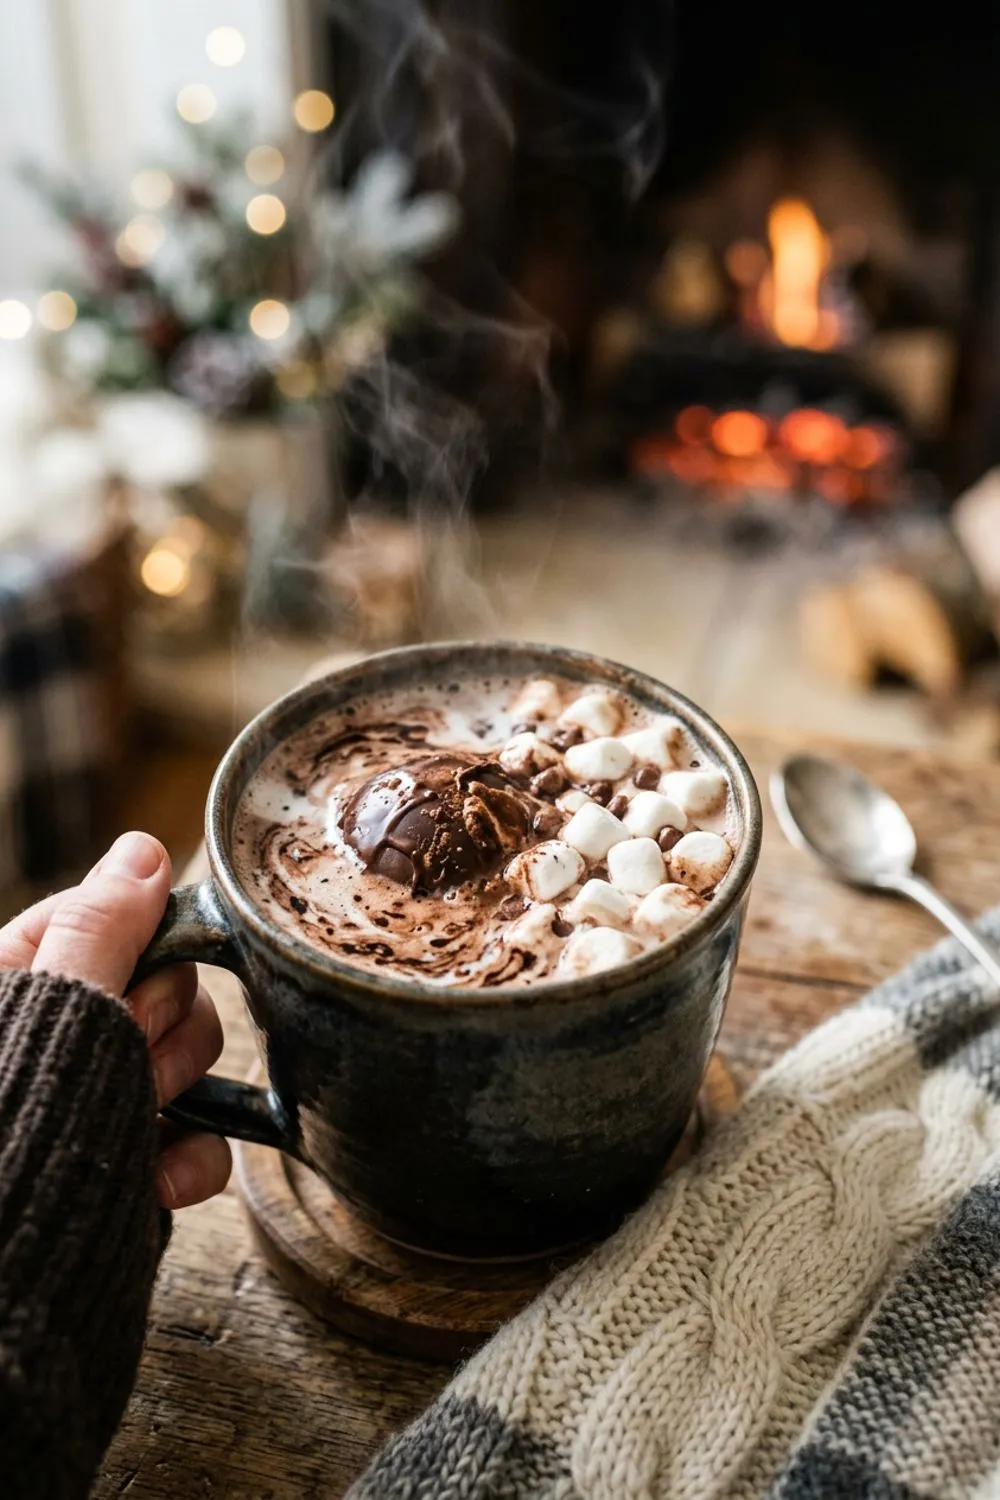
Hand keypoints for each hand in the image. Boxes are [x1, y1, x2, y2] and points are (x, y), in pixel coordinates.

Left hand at [0, 831, 230, 1209]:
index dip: (143, 944)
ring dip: (174, 1091)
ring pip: (190, 1057)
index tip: (134, 981)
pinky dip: (188, 1160)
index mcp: (25, 981)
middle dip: (159, 1029)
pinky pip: (199, 1136)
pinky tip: (153, 1180)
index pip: (115, 916)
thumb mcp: (51, 1015)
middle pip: (167, 985)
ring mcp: (101, 1100)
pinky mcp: (134, 1160)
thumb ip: (100, 929)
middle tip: (127, 1061)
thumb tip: (143, 849)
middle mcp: (65, 1035)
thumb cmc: (5, 1136)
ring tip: (132, 1127)